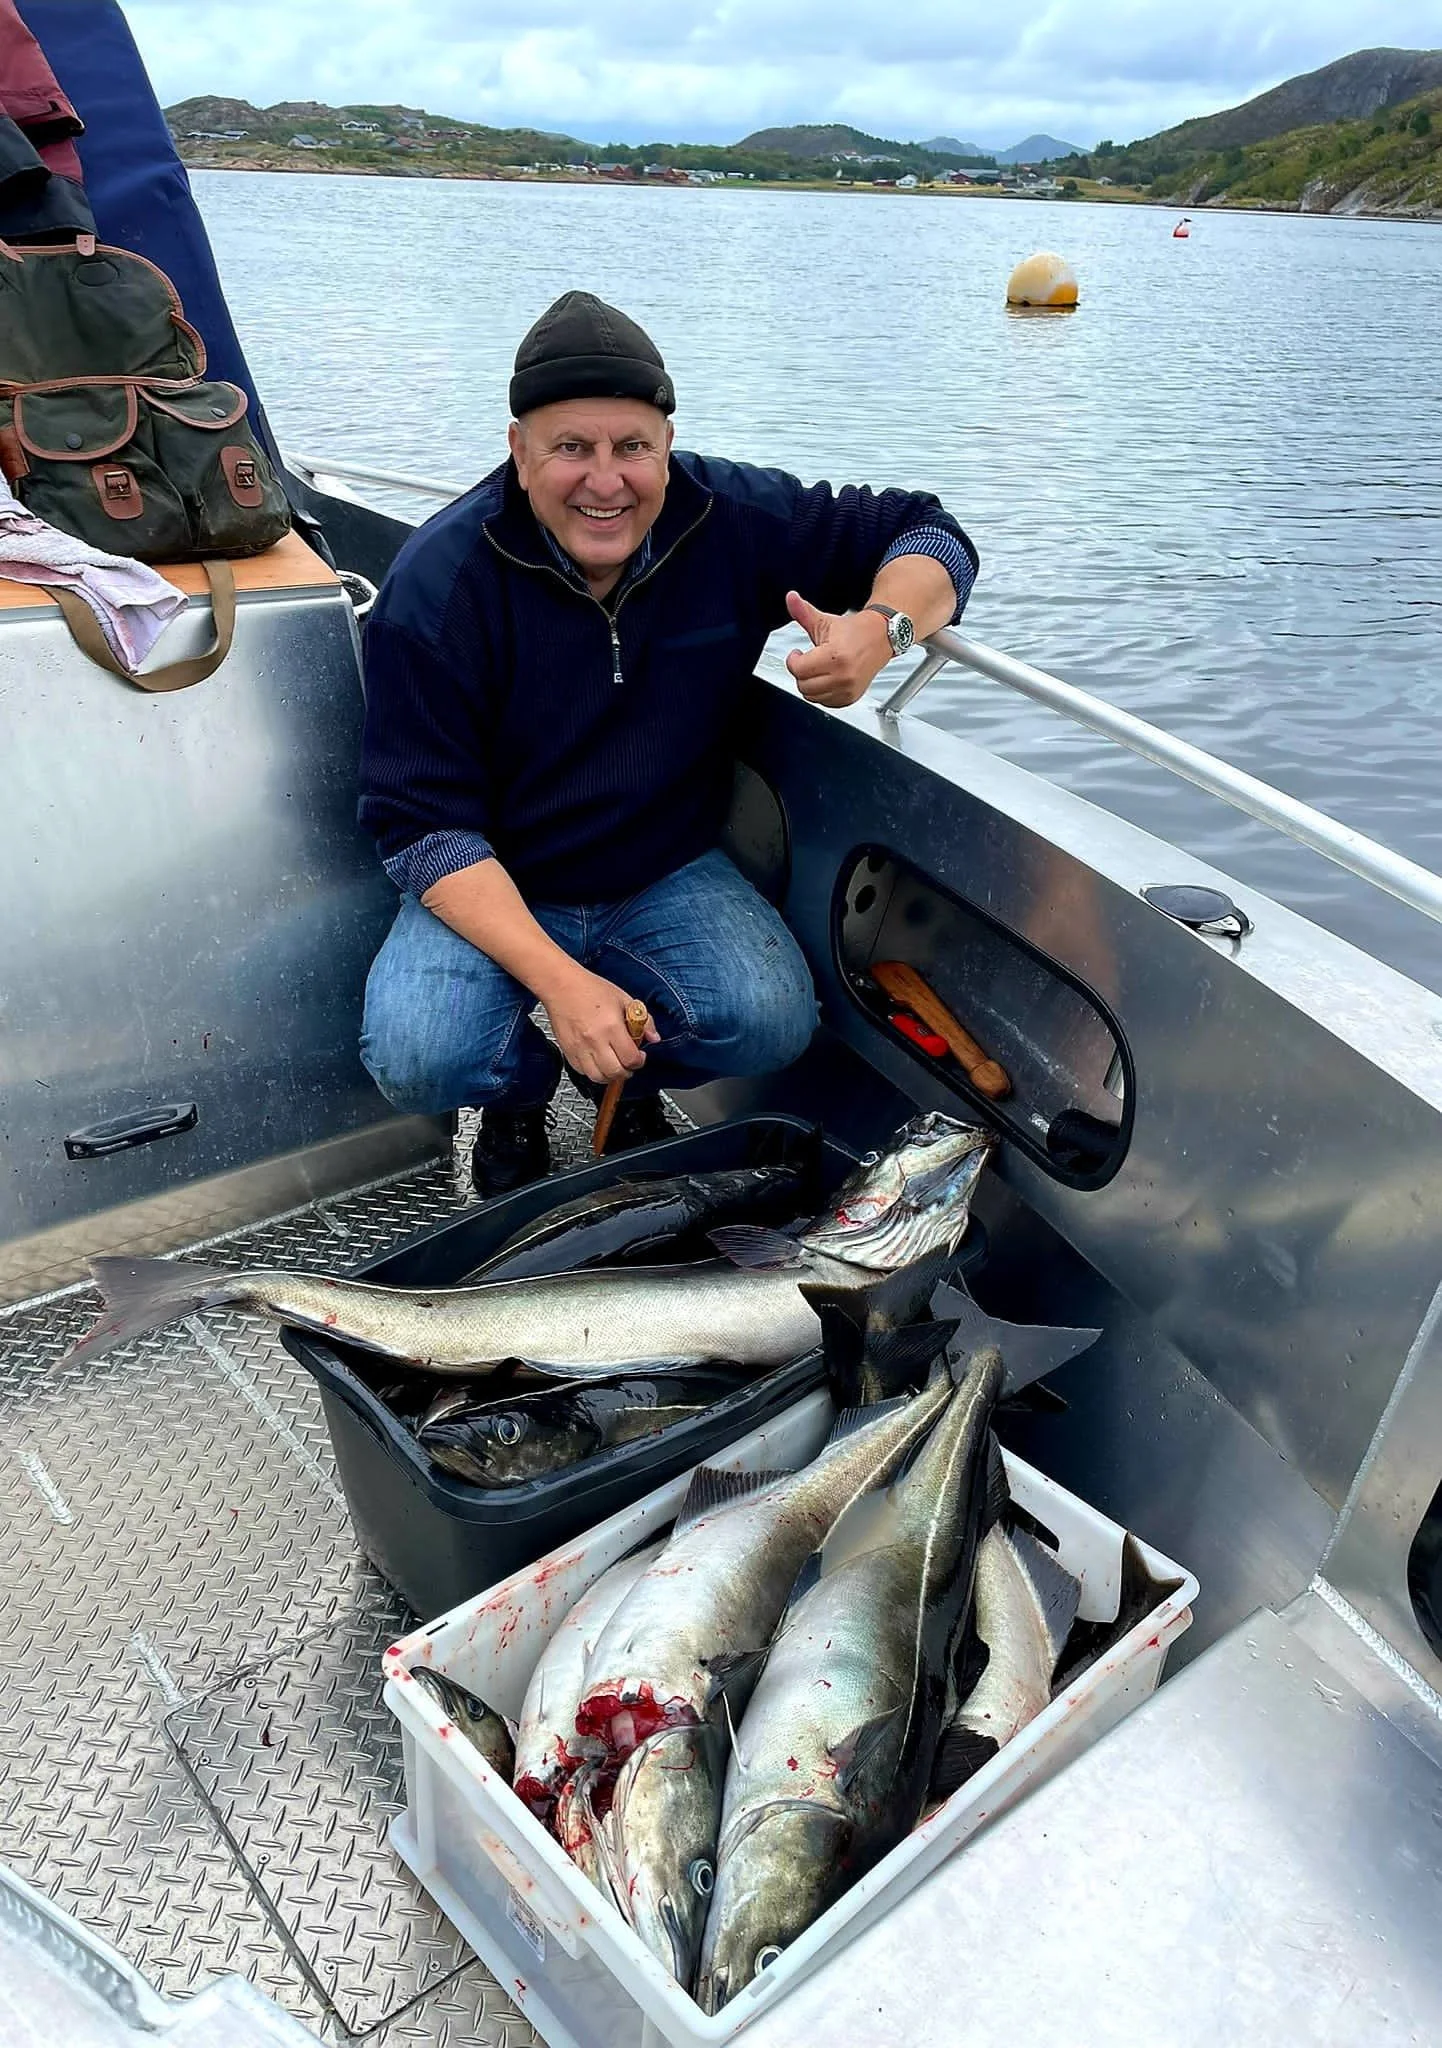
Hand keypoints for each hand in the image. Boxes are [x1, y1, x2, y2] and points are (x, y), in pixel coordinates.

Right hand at [538, 963, 660, 1085]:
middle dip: (626, 1072)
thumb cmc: (590, 989)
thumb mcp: (624, 999)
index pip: (630, 1059)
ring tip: (614, 1065)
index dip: (639, 1061)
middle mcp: (595, 1040)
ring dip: (610, 1076)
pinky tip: (598, 1060)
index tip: (640, 1056)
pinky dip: (593, 1071)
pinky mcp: (568, 1051)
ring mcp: (579, 1048)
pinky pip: (582, 1072)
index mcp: (612, 1027)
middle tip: (628, 1063)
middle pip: (615, 1073)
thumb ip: (644, 1020)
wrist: (561, 985)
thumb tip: (654, 1037)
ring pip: (598, 1077)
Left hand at [784, 590, 893, 706]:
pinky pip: (826, 703)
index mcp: (835, 656)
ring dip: (810, 684)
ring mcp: (848, 689)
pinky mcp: (851, 697)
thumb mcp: (825, 621)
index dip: (793, 660)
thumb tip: (791, 598)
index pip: (799, 669)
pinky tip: (826, 679)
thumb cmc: (855, 631)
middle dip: (801, 672)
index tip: (797, 654)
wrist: (880, 637)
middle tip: (807, 661)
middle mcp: (843, 675)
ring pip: (813, 697)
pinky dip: (822, 693)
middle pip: (804, 685)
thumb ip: (804, 612)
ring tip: (817, 669)